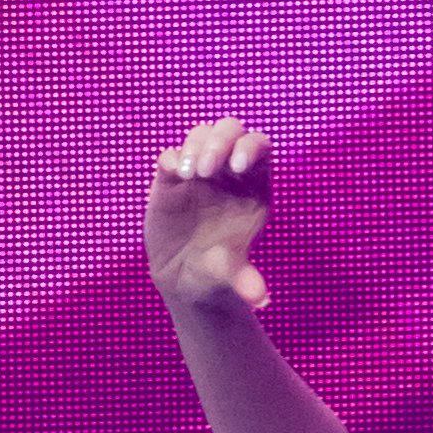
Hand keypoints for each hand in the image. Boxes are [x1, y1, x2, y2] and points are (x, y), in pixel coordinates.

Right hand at [147, 117, 273, 311]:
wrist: (183, 278)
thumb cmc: (216, 273)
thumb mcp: (230, 276)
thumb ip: (244, 281)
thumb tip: (260, 300)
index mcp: (253, 188)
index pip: (260, 148)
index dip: (251, 147)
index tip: (237, 166)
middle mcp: (228, 173)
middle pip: (231, 131)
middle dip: (220, 141)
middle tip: (206, 171)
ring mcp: (201, 171)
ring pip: (202, 134)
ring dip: (195, 146)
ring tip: (189, 175)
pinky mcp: (171, 177)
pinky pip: (172, 154)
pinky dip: (173, 158)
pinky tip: (173, 175)